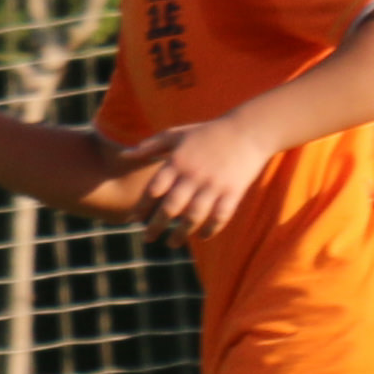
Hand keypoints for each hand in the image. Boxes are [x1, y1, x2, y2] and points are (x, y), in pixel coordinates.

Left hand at [116, 114, 268, 243]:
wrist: (249, 130)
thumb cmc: (208, 133)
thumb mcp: (176, 134)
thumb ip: (150, 146)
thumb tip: (123, 154)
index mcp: (177, 162)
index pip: (153, 190)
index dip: (142, 207)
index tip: (134, 220)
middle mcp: (193, 176)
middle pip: (170, 208)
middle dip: (156, 226)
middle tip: (147, 238)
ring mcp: (214, 185)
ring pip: (193, 217)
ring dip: (181, 233)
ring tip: (171, 243)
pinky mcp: (233, 192)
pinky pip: (220, 216)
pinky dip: (210, 229)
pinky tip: (201, 236)